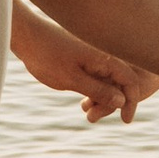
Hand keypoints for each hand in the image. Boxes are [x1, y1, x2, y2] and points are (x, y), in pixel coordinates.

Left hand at [11, 7, 147, 124]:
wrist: (26, 37)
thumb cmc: (47, 56)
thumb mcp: (72, 79)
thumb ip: (98, 90)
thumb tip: (122, 101)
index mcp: (105, 57)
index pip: (130, 80)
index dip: (131, 102)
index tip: (125, 120)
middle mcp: (103, 55)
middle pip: (120, 83)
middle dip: (112, 103)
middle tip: (92, 118)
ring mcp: (94, 56)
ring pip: (107, 81)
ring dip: (101, 98)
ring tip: (86, 112)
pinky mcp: (84, 59)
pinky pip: (97, 76)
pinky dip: (93, 90)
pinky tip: (83, 101)